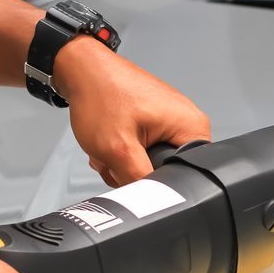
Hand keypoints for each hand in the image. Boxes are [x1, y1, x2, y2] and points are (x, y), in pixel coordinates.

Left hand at [53, 36, 211, 186]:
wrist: (82, 70)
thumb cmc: (100, 95)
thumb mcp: (118, 148)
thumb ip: (138, 181)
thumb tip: (151, 202)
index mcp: (191, 126)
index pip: (187, 176)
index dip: (158, 183)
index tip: (134, 171)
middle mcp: (186, 122)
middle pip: (166, 171)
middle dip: (134, 171)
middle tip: (116, 155)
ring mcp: (170, 120)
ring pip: (149, 163)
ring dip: (124, 162)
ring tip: (110, 143)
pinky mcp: (155, 120)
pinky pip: (142, 150)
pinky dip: (123, 150)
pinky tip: (111, 139)